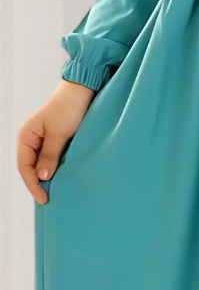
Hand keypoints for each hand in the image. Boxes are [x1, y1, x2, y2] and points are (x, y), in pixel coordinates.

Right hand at [16, 79, 94, 203]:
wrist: (83, 91)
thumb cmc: (68, 107)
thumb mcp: (58, 133)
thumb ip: (49, 155)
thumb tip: (42, 177)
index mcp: (26, 136)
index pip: (24, 166)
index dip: (33, 184)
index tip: (43, 197)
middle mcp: (31, 139)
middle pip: (30, 167)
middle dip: (38, 183)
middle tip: (49, 199)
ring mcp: (43, 140)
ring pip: (41, 164)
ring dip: (47, 177)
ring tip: (55, 193)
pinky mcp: (56, 141)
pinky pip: (51, 159)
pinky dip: (55, 169)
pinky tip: (61, 178)